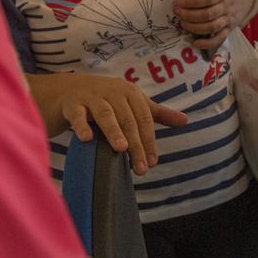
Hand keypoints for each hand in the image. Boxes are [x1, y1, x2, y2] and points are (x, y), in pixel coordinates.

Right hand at [53, 74, 187, 175]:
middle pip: (128, 120)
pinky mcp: (73, 104)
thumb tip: (185, 121)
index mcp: (131, 93)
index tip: (153, 162)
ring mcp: (92, 97)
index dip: (149, 141)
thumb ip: (157, 114)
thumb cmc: (109, 99)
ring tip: (121, 149)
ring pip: (106, 115)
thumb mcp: (134, 104)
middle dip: (135, 145)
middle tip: (141, 168)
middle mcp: (113, 92)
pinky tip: (86, 139)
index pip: (144, 119)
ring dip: (114, 131)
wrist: (71, 89)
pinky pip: (78, 116)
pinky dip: (82, 126)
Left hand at [172, 0, 256, 50]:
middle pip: (208, 15)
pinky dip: (207, 43)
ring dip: (195, 28)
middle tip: (177, 12)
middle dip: (190, 15)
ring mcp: (228, 19)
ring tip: (182, 23)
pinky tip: (194, 42)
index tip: (179, 1)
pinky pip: (219, 39)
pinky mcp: (229, 29)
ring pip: (211, 27)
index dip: (192, 2)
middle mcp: (227, 7)